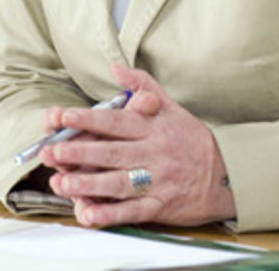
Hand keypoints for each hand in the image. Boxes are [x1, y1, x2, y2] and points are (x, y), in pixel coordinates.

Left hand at [38, 63, 235, 227]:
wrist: (226, 174)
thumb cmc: (192, 138)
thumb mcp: (171, 106)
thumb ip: (141, 85)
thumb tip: (114, 66)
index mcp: (153, 127)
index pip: (117, 121)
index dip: (89, 118)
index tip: (64, 116)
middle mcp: (153, 152)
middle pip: (112, 151)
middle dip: (80, 151)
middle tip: (52, 151)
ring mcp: (157, 181)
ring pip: (118, 182)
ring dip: (89, 183)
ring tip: (63, 182)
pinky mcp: (159, 206)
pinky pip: (132, 211)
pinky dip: (110, 214)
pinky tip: (89, 213)